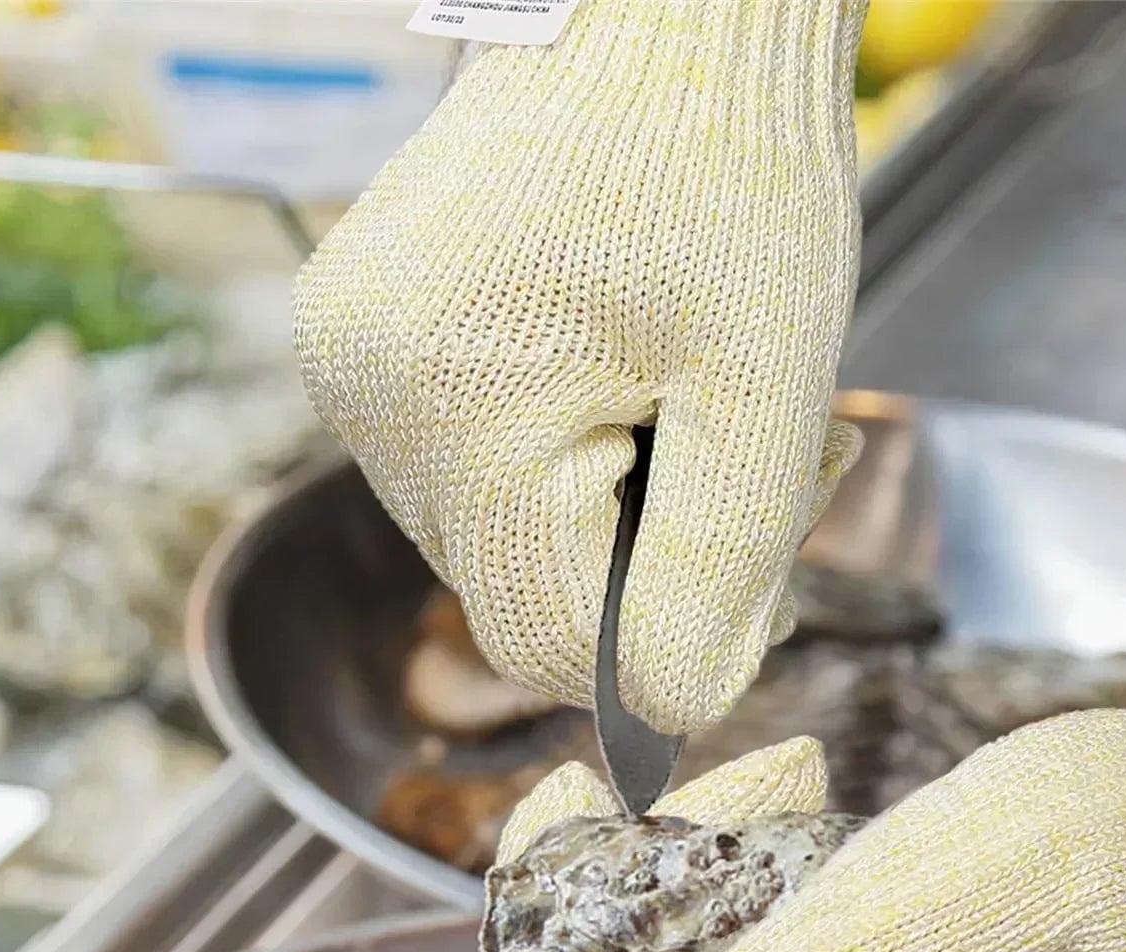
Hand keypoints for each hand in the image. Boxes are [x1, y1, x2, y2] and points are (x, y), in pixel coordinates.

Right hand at [294, 0, 865, 734]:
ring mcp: (350, 373)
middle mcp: (365, 405)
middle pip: (524, 599)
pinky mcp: (364, 350)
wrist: (654, 14)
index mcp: (452, 413)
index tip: (775, 590)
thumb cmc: (729, 165)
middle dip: (658, 575)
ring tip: (707, 412)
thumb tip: (672, 709)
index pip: (550, 648)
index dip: (671, 653)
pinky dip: (568, 467)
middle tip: (776, 484)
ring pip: (502, 544)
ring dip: (621, 521)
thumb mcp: (763, 388)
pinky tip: (635, 388)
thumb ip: (718, 573)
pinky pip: (472, 473)